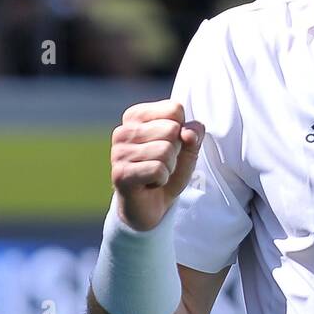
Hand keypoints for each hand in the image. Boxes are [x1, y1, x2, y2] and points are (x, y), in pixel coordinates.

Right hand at [110, 99, 204, 230]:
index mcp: (136, 116)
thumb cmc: (169, 168)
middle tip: (163, 162)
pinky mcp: (120, 174)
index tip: (170, 144)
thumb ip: (195, 132)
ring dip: (169, 167)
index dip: (182, 130)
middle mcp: (123, 131)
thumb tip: (188, 133)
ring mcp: (118, 152)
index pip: (174, 109)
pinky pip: (158, 170)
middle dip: (176, 150)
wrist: (154, 204)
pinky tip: (151, 183)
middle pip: (171, 129)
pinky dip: (162, 179)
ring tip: (157, 173)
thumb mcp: (189, 147)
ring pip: (165, 150)